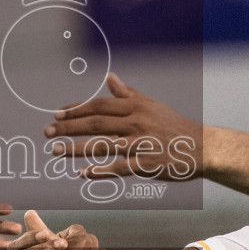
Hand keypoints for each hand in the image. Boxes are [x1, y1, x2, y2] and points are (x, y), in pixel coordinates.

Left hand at [43, 73, 201, 181]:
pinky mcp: (147, 164)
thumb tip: (109, 77)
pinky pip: (118, 167)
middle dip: (68, 127)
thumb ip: (127, 94)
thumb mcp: (151, 105)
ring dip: (75, 148)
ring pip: (102, 145)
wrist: (202, 147)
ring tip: (55, 150)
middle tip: (47, 131)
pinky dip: (99, 170)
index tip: (56, 114)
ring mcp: (142, 144)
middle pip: (96, 123)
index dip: (76, 109)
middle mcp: (137, 122)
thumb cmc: (173, 126)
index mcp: (136, 106)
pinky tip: (82, 172)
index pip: (99, 105)